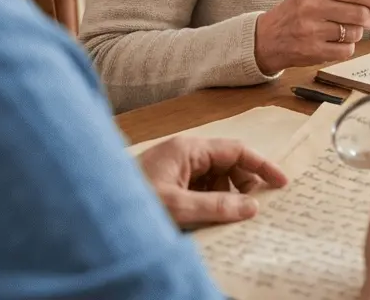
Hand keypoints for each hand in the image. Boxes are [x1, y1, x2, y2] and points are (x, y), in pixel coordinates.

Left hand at [138, 135, 287, 228]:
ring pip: (214, 180)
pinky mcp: (167, 185)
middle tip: (253, 209)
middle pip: (227, 165)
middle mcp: (183, 155)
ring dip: (226, 197)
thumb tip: (251, 207)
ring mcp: (174, 170)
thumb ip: (218, 206)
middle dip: (243, 186)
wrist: (88, 215)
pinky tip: (210, 220)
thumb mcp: (178, 207)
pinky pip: (199, 191)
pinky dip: (210, 204)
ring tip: (229, 218)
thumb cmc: (129, 204)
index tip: (281, 183)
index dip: (262, 166)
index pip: (237, 151)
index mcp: (188, 149)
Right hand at [254, 0, 369, 74]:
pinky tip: (334, 41)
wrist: (267, 37)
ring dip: (357, 32)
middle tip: (368, 19)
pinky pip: (347, 50)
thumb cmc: (298, 11)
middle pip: (361, 14)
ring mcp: (311, 30)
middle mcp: (312, 7)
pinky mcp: (313, 51)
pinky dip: (347, 47)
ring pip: (356, 33)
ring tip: (343, 29)